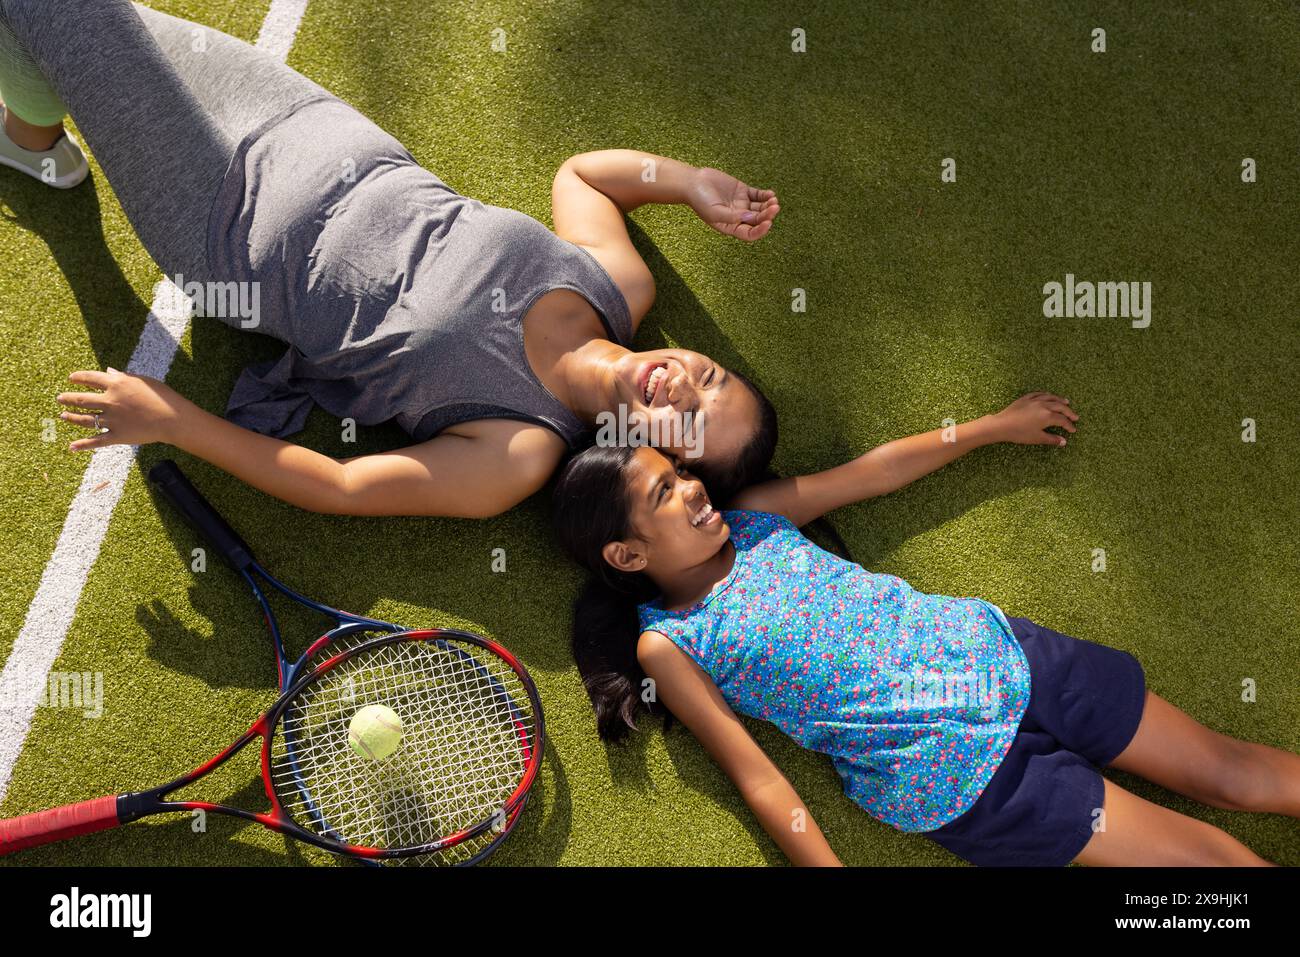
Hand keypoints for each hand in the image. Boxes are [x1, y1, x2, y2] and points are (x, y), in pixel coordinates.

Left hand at [56, 368, 187, 450]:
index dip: (79, 377)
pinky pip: (96, 441)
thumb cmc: (163, 397)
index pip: (90, 378)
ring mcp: (111, 420)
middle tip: (60, 398)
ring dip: (71, 417)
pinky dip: (83, 445)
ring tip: (63, 415)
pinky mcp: (117, 436)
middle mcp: (109, 402)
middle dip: (68, 398)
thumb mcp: (144, 381)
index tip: (72, 378)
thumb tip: (109, 372)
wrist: (174, 419)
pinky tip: (72, 447)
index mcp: (116, 385)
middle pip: (82, 399)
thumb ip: (124, 377)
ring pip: (85, 419)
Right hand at [686, 166, 779, 240]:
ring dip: (768, 205)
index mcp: (731, 227)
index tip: (768, 223)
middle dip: (767, 215)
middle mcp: (738, 217)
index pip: (749, 234)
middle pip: (757, 220)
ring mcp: (741, 204)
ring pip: (760, 208)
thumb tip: (751, 217)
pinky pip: (757, 195)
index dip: (760, 231)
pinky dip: (765, 195)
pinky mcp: (742, 191)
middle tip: (774, 208)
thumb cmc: (699, 200)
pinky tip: (770, 194)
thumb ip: (732, 216)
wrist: (693, 182)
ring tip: (774, 200)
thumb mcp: (714, 212)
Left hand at [990, 392, 1078, 446]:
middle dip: (1069, 412)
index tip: (1073, 430)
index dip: (1069, 425)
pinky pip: (1039, 393)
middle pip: (1060, 407)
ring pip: (1051, 398)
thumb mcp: (1037, 438)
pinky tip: (1048, 396)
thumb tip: (1064, 442)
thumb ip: (1052, 439)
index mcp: (1048, 416)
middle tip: (1075, 416)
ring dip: (1060, 400)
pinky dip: (1046, 394)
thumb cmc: (1019, 433)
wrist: (1002, 425)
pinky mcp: (1025, 398)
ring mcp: (1034, 400)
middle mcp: (1044, 405)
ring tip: (1066, 402)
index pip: (1063, 420)